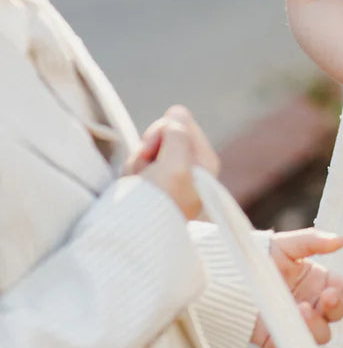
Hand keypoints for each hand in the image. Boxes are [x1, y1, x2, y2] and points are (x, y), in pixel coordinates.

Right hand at [129, 105, 218, 219]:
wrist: (133, 237)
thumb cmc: (159, 203)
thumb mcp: (173, 165)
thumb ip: (177, 134)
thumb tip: (178, 110)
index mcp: (205, 162)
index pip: (182, 123)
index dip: (163, 131)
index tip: (154, 150)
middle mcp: (191, 168)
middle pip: (163, 136)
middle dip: (147, 149)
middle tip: (146, 172)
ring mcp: (171, 177)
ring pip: (147, 150)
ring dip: (137, 163)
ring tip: (139, 184)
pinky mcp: (153, 186)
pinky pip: (137, 166)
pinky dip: (132, 173)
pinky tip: (132, 187)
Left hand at [252, 229, 342, 347]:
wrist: (224, 276)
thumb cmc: (258, 256)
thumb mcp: (287, 244)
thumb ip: (313, 241)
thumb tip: (341, 240)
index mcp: (318, 282)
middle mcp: (311, 303)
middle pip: (336, 313)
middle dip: (337, 305)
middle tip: (327, 295)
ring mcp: (296, 323)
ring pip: (322, 334)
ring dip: (318, 323)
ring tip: (302, 308)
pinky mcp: (278, 339)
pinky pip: (297, 346)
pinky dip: (300, 340)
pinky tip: (293, 324)